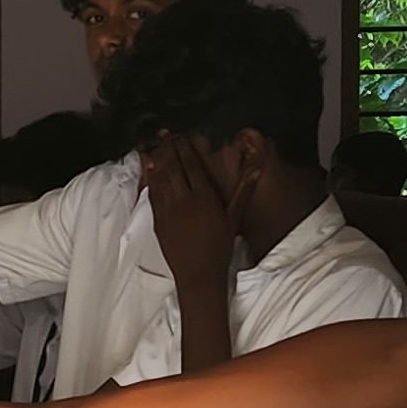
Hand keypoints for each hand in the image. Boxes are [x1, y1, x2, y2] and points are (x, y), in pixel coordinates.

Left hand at [140, 133, 238, 289]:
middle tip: (166, 133)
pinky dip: (150, 177)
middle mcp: (185, 200)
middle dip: (169, 147)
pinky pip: (152, 193)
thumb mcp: (234, 217)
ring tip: (156, 143)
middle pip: (174, 166)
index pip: (192, 164)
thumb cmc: (219, 247)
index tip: (182, 135)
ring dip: (158, 157)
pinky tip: (150, 167)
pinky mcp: (158, 219)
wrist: (199, 274)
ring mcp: (168, 210)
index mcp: (204, 197)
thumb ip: (244, 190)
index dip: (185, 147)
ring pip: (160, 176)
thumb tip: (257, 168)